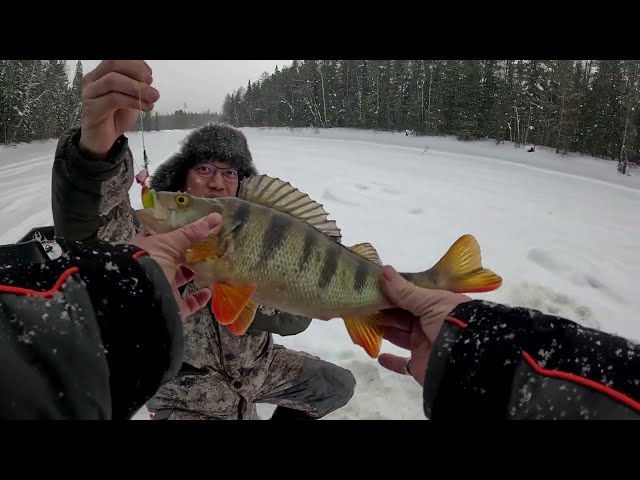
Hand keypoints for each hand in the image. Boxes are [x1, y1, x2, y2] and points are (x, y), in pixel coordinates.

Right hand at [79, 60, 159, 158]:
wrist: (104, 139)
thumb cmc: (117, 116)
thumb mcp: (131, 97)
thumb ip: (136, 86)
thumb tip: (148, 79)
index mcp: (101, 73)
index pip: (116, 58)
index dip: (136, 63)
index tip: (149, 76)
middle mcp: (92, 80)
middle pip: (113, 64)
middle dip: (136, 72)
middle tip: (151, 85)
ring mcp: (89, 93)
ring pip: (113, 80)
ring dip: (137, 88)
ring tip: (152, 98)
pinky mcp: (92, 108)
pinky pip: (114, 99)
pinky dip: (133, 101)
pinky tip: (145, 107)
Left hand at [131, 213, 221, 320]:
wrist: (140, 295)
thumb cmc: (150, 261)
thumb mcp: (171, 242)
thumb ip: (192, 232)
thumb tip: (216, 217)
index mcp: (150, 250)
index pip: (164, 239)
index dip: (178, 234)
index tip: (196, 228)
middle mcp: (155, 268)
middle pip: (175, 259)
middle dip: (191, 254)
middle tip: (210, 247)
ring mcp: (163, 287)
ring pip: (182, 280)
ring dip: (196, 275)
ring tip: (212, 266)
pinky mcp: (171, 305)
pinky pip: (188, 303)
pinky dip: (199, 299)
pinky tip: (208, 291)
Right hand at [377, 265, 470, 384]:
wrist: (466, 359)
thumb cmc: (450, 322)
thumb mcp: (429, 301)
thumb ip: (403, 290)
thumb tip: (382, 270)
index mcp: (436, 306)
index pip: (412, 297)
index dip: (394, 293)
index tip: (374, 287)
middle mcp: (430, 324)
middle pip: (402, 316)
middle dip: (385, 311)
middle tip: (363, 303)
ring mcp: (425, 345)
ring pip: (399, 336)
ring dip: (384, 330)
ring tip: (365, 321)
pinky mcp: (420, 365)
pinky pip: (403, 365)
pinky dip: (392, 362)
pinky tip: (379, 356)